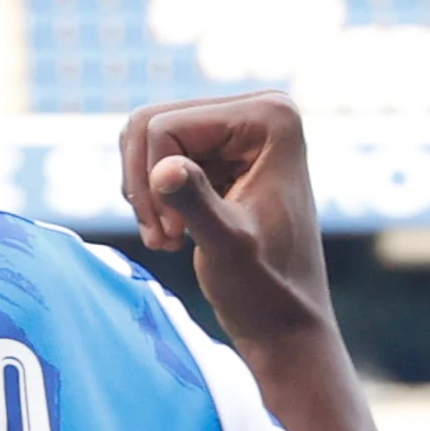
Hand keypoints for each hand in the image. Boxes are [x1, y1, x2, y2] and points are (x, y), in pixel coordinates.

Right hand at [118, 92, 337, 351]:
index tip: (171, 235)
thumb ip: (197, 205)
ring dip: (145, 194)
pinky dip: (153, 197)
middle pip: (150, 124)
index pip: (166, 127)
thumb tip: (163, 169)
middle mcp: (259, 108)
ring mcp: (239, 127)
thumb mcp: (228, 247)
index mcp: (271, 118)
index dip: (154, 182)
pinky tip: (173, 234)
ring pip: (144, 139)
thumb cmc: (265, 290)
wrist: (285, 322)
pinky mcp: (222, 150)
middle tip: (162, 238)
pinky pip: (156, 156)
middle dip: (144, 184)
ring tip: (167, 239)